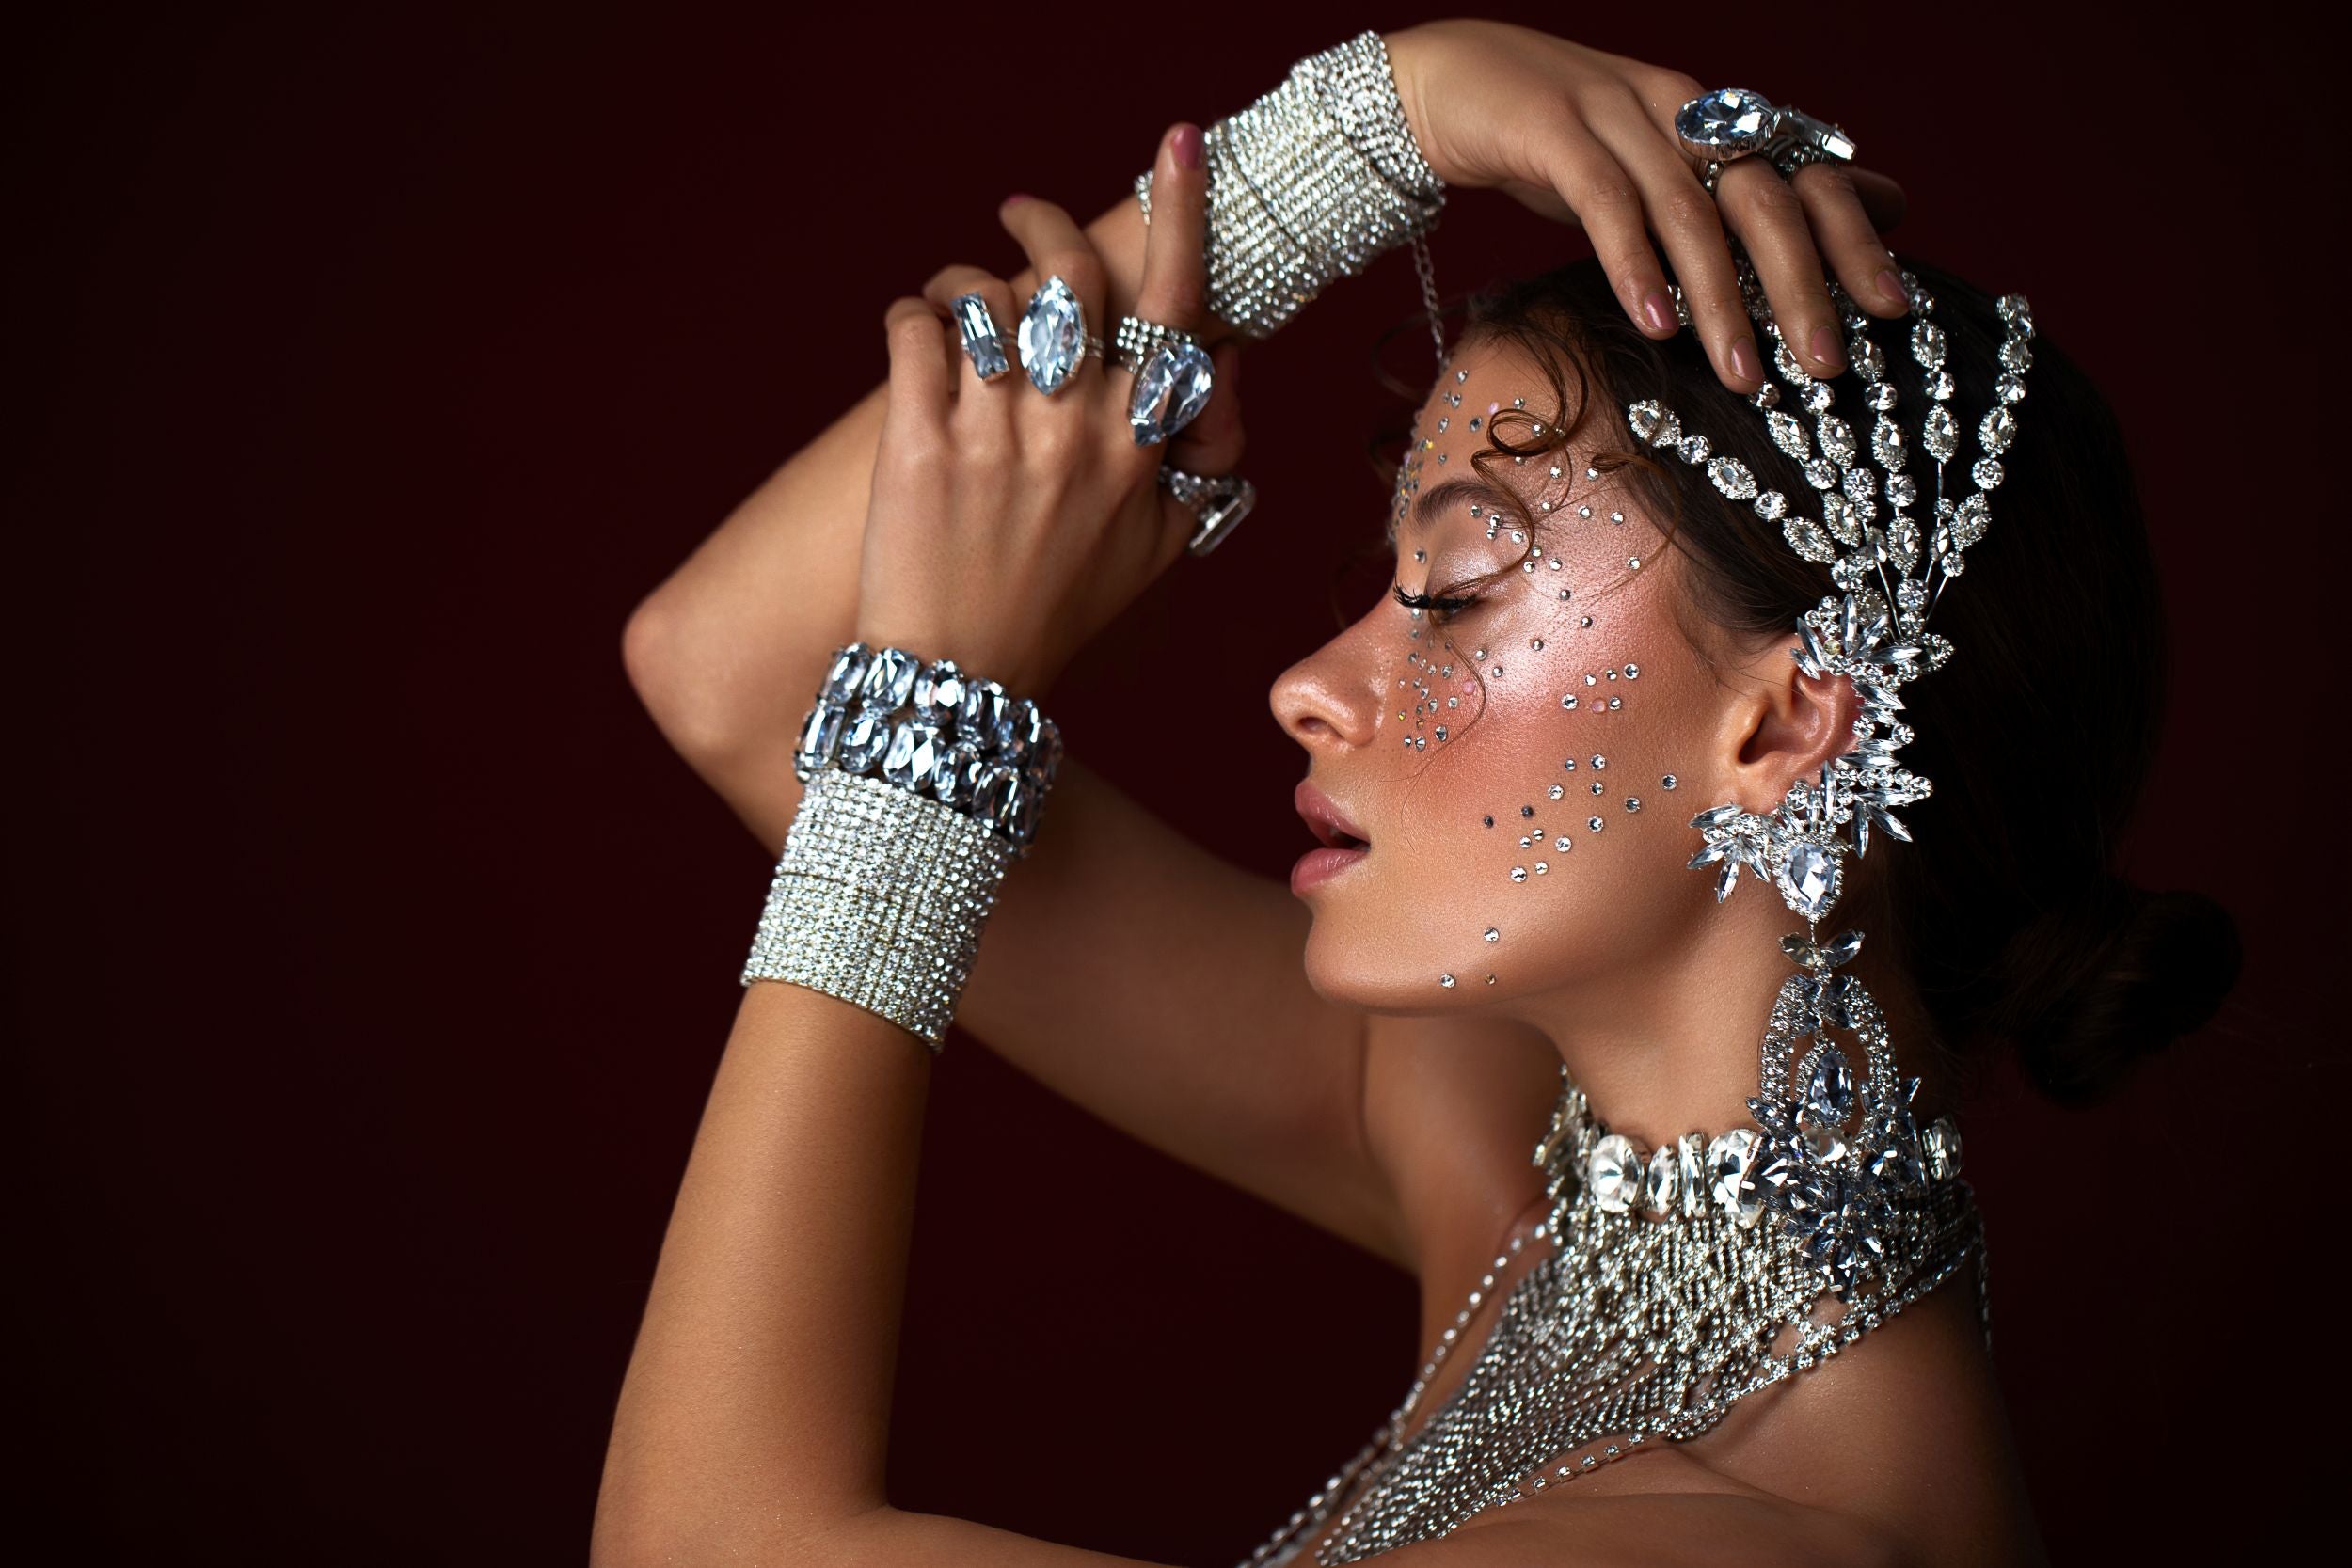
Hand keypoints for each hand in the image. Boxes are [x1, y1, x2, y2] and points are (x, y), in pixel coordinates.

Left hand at [851, 125, 1241, 698]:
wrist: (963, 683)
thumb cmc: (1059, 612)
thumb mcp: (1159, 548)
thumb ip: (1199, 458)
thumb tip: (1224, 368)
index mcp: (1140, 445)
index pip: (1175, 305)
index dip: (1181, 212)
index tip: (1179, 142)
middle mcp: (1076, 429)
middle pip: (1068, 273)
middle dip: (1041, 224)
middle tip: (1017, 215)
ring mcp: (995, 433)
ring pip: (981, 294)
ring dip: (959, 282)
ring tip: (949, 310)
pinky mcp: (917, 441)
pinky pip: (912, 329)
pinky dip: (908, 319)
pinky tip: (912, 347)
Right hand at [1383, 20, 1910, 391]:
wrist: (1447, 83)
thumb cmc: (1560, 142)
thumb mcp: (1658, 169)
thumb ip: (1738, 194)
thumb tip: (1869, 207)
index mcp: (1713, 119)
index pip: (1806, 176)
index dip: (1854, 239)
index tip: (1895, 309)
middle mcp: (1679, 110)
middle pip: (1761, 197)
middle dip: (1802, 285)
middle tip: (1826, 364)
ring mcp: (1615, 116)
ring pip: (1688, 212)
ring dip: (1720, 300)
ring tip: (1743, 375)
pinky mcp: (1551, 131)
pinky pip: (1605, 203)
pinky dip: (1634, 265)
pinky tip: (1654, 323)